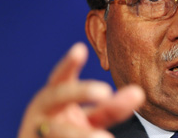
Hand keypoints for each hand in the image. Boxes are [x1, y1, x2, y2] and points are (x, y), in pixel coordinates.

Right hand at [18, 43, 144, 137]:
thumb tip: (138, 93)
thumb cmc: (68, 133)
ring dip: (82, 134)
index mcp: (56, 97)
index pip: (62, 78)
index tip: (80, 48)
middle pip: (58, 96)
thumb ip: (111, 108)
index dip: (70, 64)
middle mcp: (44, 111)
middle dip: (81, 92)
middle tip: (105, 91)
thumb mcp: (90, 118)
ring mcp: (38, 132)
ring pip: (59, 131)